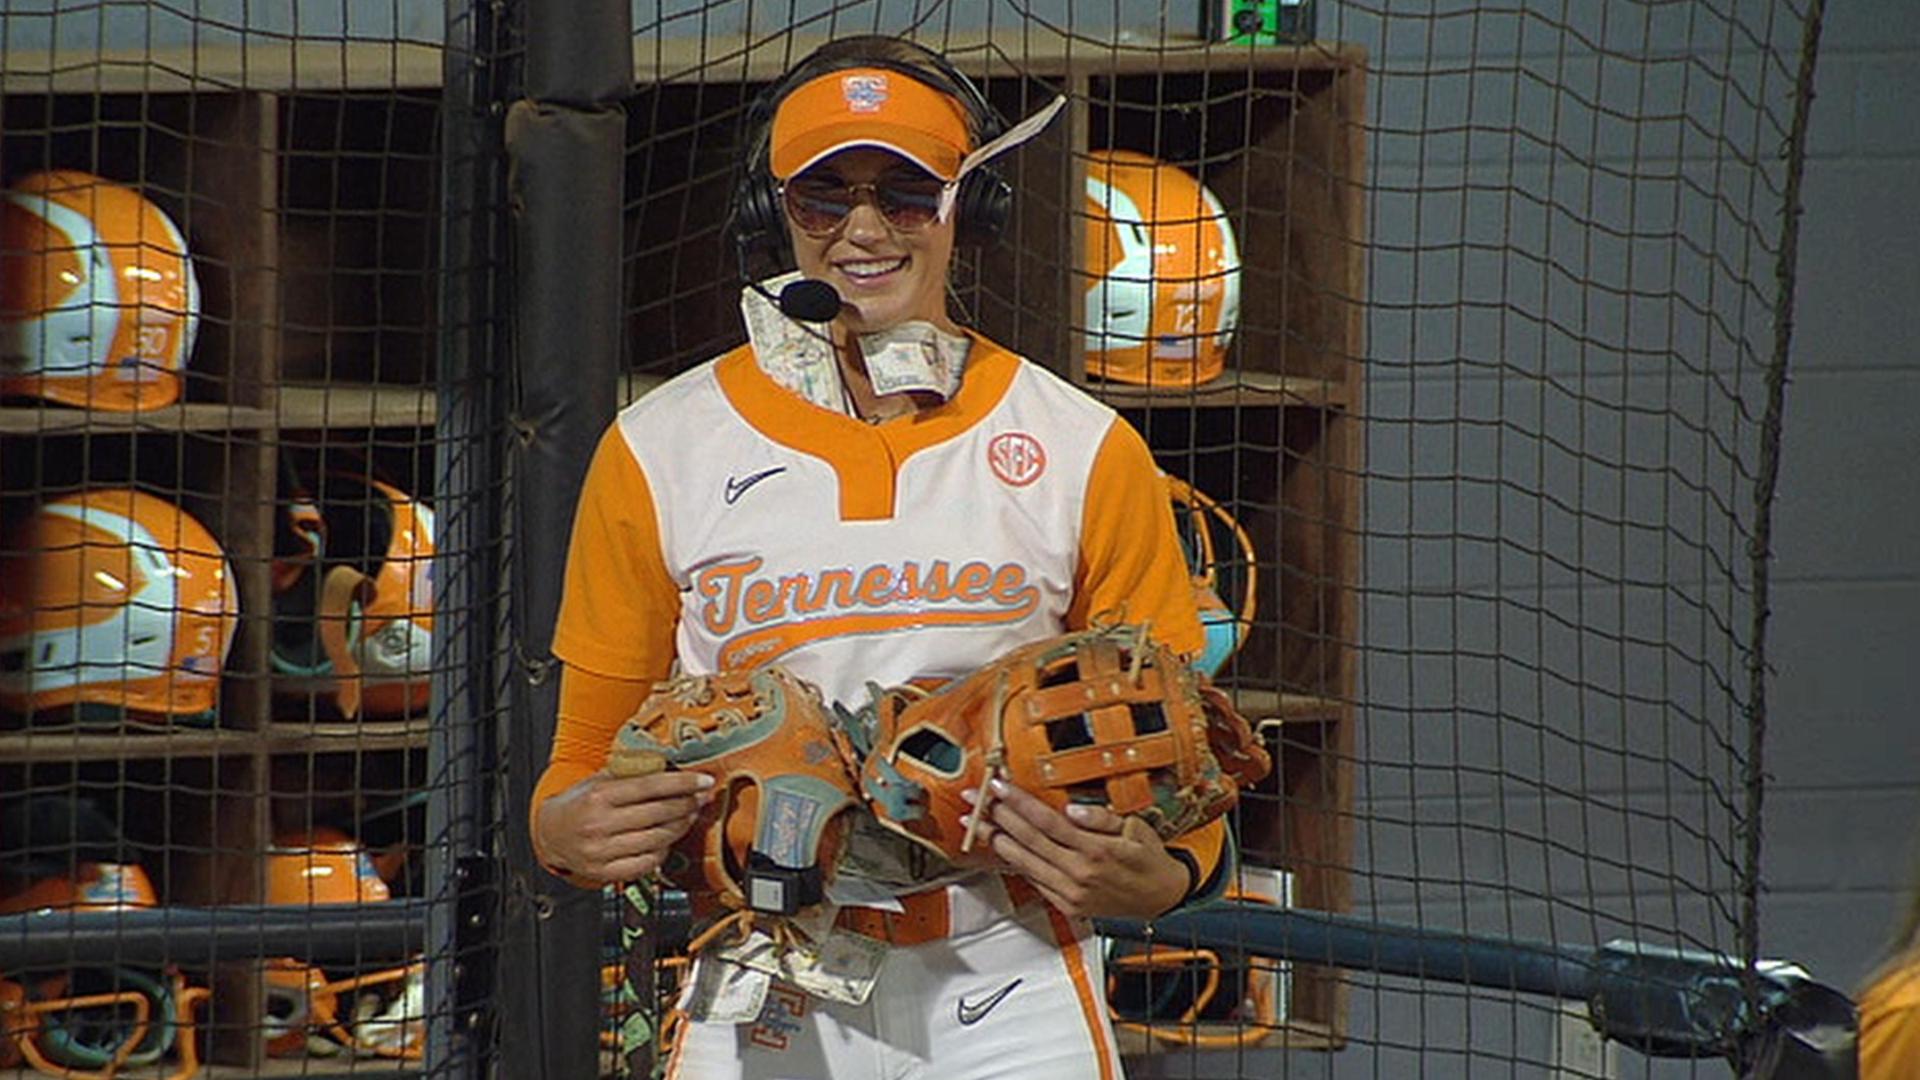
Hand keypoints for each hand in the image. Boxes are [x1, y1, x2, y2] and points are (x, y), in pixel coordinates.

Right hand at [534, 769, 713, 885]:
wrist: (550, 833)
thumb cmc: (579, 803)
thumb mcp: (599, 780)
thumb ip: (631, 774)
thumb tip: (672, 766)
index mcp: (599, 796)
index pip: (651, 786)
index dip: (683, 783)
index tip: (704, 780)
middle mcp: (599, 825)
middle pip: (659, 814)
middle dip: (688, 804)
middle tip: (703, 797)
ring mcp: (602, 852)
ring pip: (658, 839)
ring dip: (681, 826)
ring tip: (690, 815)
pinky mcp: (606, 873)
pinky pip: (648, 863)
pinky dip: (664, 850)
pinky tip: (668, 839)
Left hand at [962, 779, 1189, 918]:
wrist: (1162, 899)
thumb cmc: (1149, 859)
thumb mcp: (1135, 828)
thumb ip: (1102, 818)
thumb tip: (1072, 809)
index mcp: (1096, 850)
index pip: (1047, 821)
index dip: (1019, 802)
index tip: (998, 786)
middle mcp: (1079, 873)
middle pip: (1028, 840)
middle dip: (997, 817)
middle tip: (974, 801)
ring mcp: (1071, 892)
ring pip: (1025, 862)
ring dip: (996, 841)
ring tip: (975, 824)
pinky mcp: (1067, 905)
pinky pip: (1035, 879)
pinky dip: (1015, 862)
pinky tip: (1001, 847)